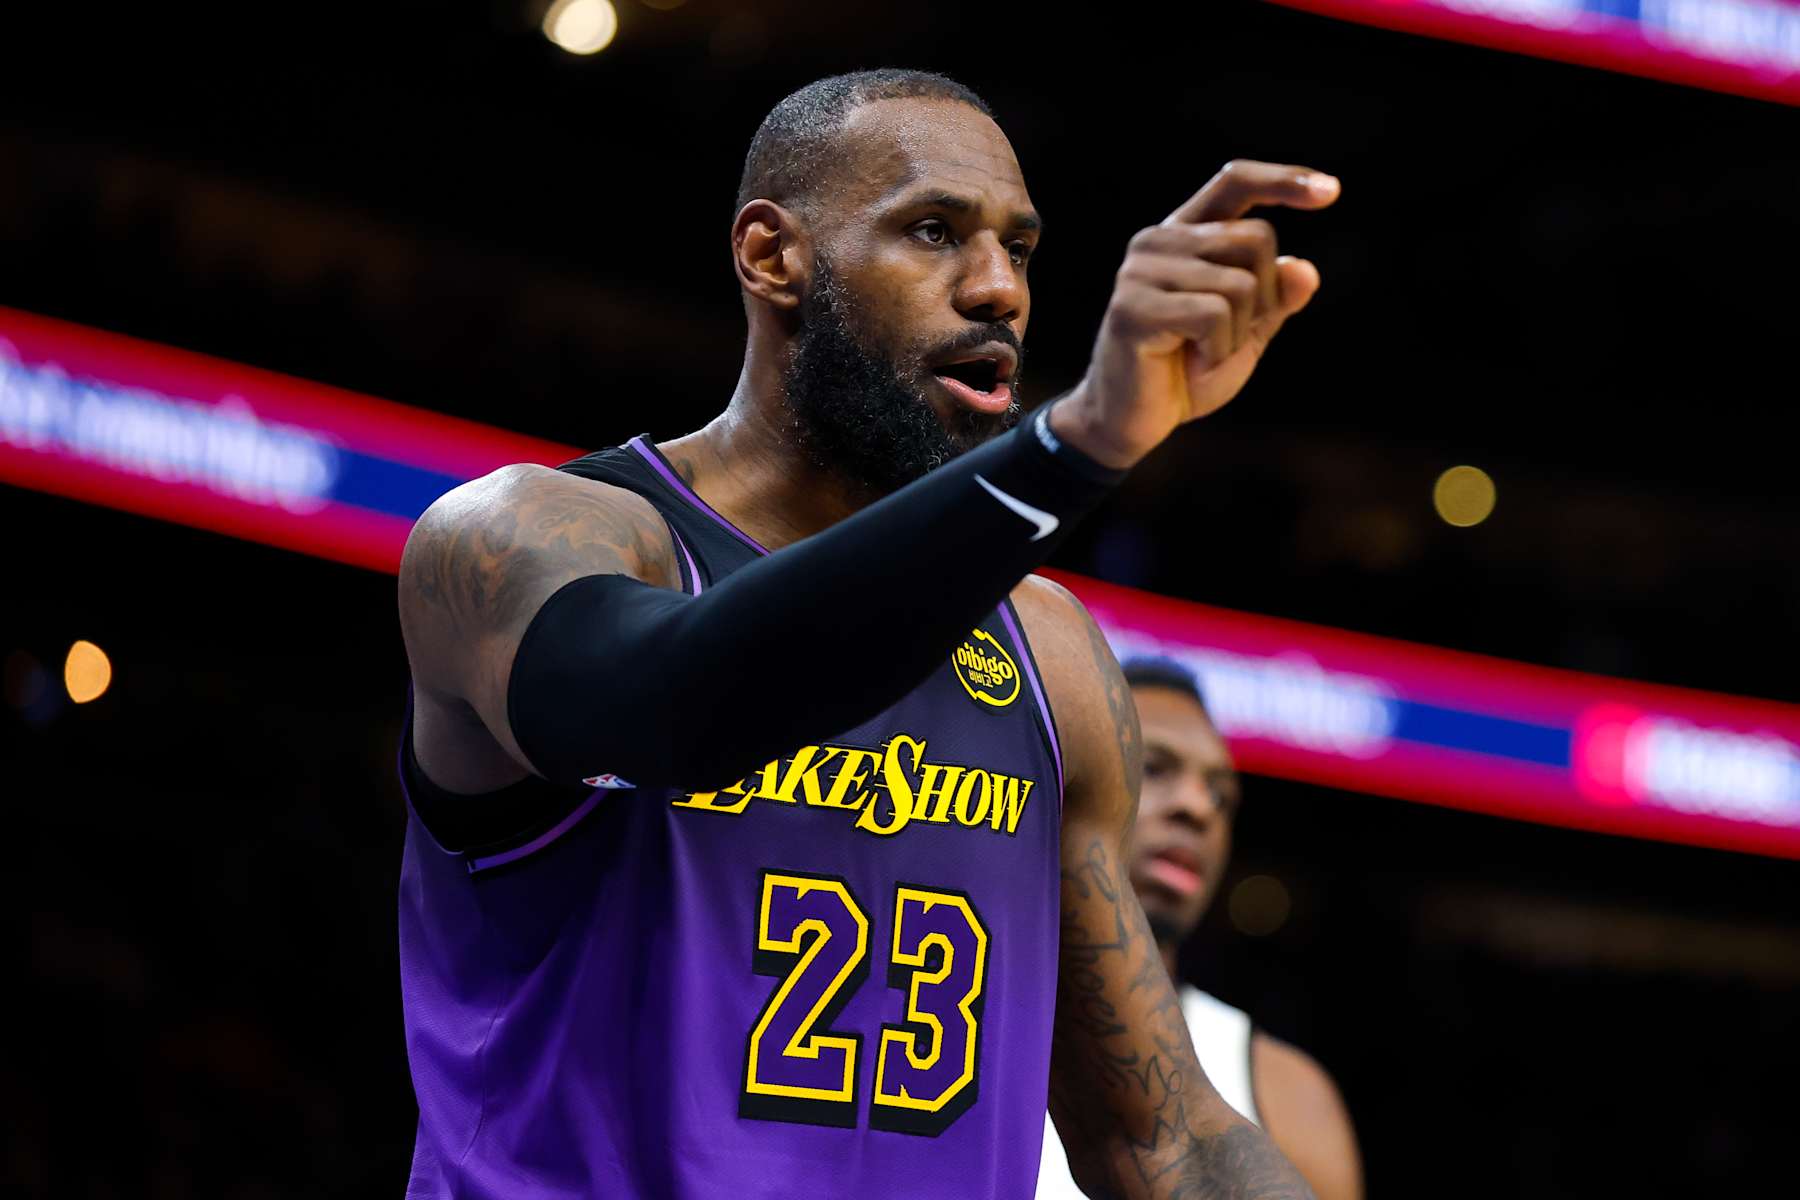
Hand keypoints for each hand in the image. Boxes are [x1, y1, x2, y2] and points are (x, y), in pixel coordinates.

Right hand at [1051, 160, 1338, 467]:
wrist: (1131, 422)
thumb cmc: (1186, 373)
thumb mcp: (1246, 333)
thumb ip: (1275, 300)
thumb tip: (1304, 270)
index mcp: (1184, 234)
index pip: (1235, 182)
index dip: (1284, 180)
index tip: (1332, 192)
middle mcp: (1158, 241)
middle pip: (1256, 238)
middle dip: (1264, 298)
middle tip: (1229, 337)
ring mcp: (1140, 271)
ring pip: (1241, 283)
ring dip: (1238, 334)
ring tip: (1203, 355)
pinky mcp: (1133, 307)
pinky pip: (1214, 314)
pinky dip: (1218, 350)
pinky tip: (1191, 364)